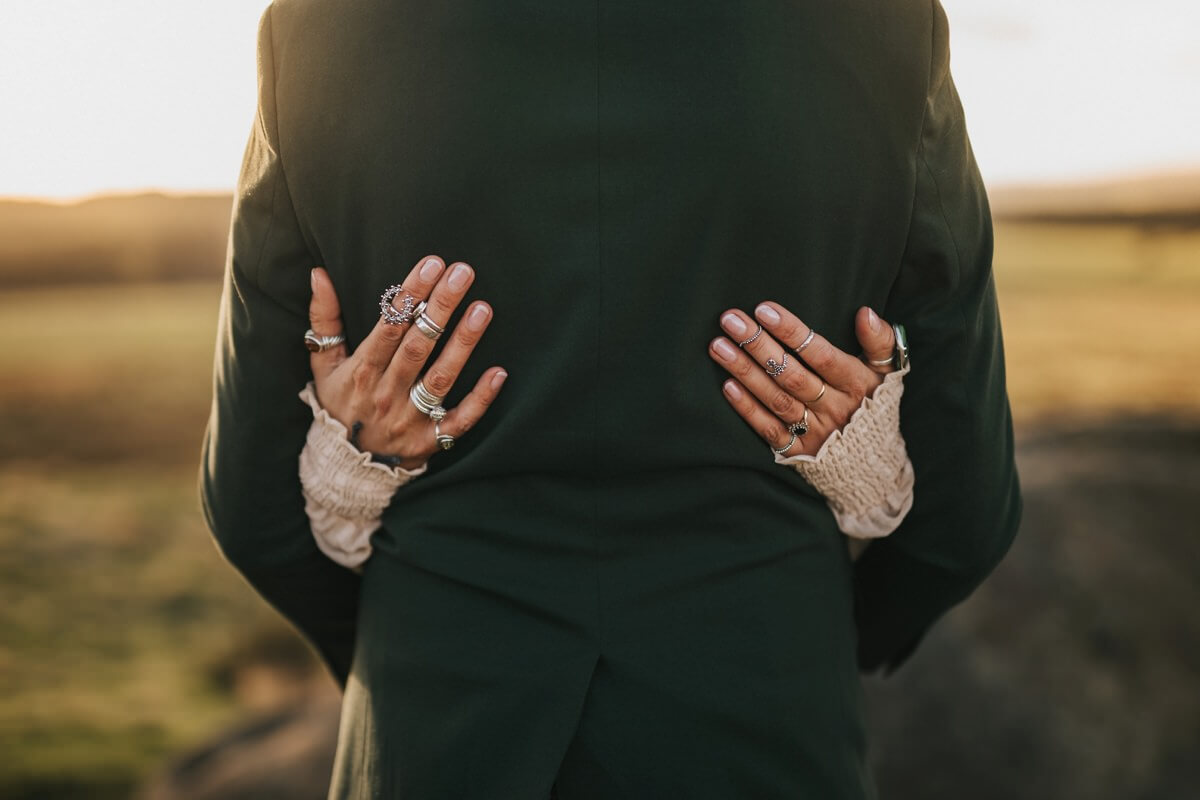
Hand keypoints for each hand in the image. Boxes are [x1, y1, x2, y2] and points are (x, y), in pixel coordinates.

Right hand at [307, 255, 507, 469]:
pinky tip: (499, 372)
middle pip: (418, 345)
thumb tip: (318, 273)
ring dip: (463, 343)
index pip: (390, 326)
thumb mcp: (323, 364)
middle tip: (462, 273)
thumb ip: (323, 319)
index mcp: (362, 370)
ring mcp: (410, 419)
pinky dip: (480, 399)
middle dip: (440, 307)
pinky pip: (459, 420)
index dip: (410, 294)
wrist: (343, 467)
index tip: (432, 264)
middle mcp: (386, 394)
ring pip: (441, 377)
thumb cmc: (338, 404)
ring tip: (482, 309)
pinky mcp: (430, 440)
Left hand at [709, 302, 900, 457]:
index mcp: (856, 384)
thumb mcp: (888, 373)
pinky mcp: (797, 452)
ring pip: (776, 399)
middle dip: (759, 345)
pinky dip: (748, 409)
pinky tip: (727, 386)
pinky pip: (769, 430)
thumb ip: (880, 341)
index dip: (792, 332)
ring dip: (745, 372)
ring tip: (718, 346)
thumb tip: (865, 312)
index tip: (763, 309)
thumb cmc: (875, 405)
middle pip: (791, 375)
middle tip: (731, 320)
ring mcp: (815, 432)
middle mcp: (834, 408)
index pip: (820, 354)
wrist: (874, 466)